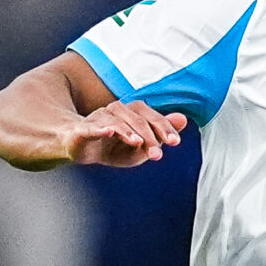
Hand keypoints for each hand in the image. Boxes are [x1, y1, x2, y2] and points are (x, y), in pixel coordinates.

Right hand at [64, 99, 185, 166]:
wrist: (81, 149)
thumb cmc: (113, 147)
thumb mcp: (141, 145)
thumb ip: (160, 133)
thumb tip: (184, 118)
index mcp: (131, 113)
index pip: (150, 116)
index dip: (163, 127)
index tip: (175, 142)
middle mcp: (116, 111)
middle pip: (136, 119)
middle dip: (149, 136)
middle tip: (158, 154)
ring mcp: (98, 118)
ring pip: (116, 121)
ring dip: (128, 132)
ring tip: (138, 143)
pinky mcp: (82, 130)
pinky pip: (90, 127)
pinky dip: (100, 128)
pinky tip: (109, 131)